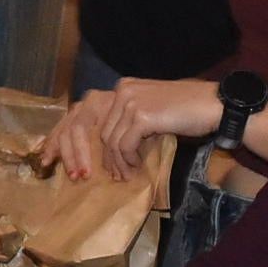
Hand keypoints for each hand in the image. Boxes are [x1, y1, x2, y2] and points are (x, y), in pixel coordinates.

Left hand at [40, 78, 216, 180]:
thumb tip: (113, 148)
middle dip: (91, 156)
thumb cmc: (188, 113)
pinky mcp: (141, 115)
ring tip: (124, 176)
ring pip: (109, 141)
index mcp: (123, 88)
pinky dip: (127, 161)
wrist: (215, 106)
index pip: (85, 113)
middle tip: (91, 177)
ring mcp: (131, 101)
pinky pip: (124, 145)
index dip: (65, 138)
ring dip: (115, 163)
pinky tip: (134, 171)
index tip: (52, 159)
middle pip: (94, 130)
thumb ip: (131, 121)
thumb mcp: (153, 112)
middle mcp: (122, 91)